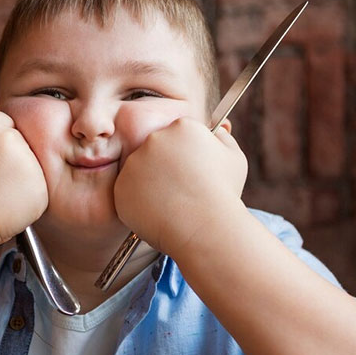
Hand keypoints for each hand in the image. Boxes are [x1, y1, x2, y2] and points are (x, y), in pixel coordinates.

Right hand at [0, 111, 48, 249]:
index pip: (8, 123)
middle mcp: (9, 138)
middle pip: (23, 143)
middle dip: (12, 160)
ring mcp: (27, 163)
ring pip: (33, 166)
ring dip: (21, 179)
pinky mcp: (40, 187)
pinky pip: (39, 188)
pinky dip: (28, 199)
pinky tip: (7, 204)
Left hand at [113, 117, 247, 255]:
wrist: (205, 227)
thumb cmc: (223, 194)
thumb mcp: (234, 158)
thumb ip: (223, 138)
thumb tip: (218, 130)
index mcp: (181, 126)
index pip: (177, 135)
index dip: (185, 156)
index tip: (191, 172)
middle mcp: (154, 139)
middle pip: (156, 150)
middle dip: (166, 167)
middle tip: (181, 189)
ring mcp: (134, 163)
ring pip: (140, 171)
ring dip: (151, 184)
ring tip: (172, 203)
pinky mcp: (121, 186)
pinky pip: (128, 193)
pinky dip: (140, 203)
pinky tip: (159, 212)